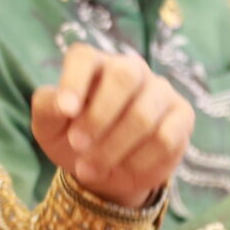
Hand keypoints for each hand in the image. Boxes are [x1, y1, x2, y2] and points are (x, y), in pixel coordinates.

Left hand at [33, 44, 193, 208]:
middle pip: (125, 76)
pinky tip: (126, 169)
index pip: (85, 58)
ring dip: (113, 148)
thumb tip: (61, 103)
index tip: (65, 111)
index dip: (75, 81)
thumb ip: (47, 108)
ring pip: (144, 114)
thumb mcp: (49, 128)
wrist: (106, 172)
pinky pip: (165, 138)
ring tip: (90, 169)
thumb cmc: (74, 140)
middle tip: (78, 145)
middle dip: (99, 116)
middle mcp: (131, 70)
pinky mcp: (181, 116)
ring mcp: (160, 91)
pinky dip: (140, 161)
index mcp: (94, 65)